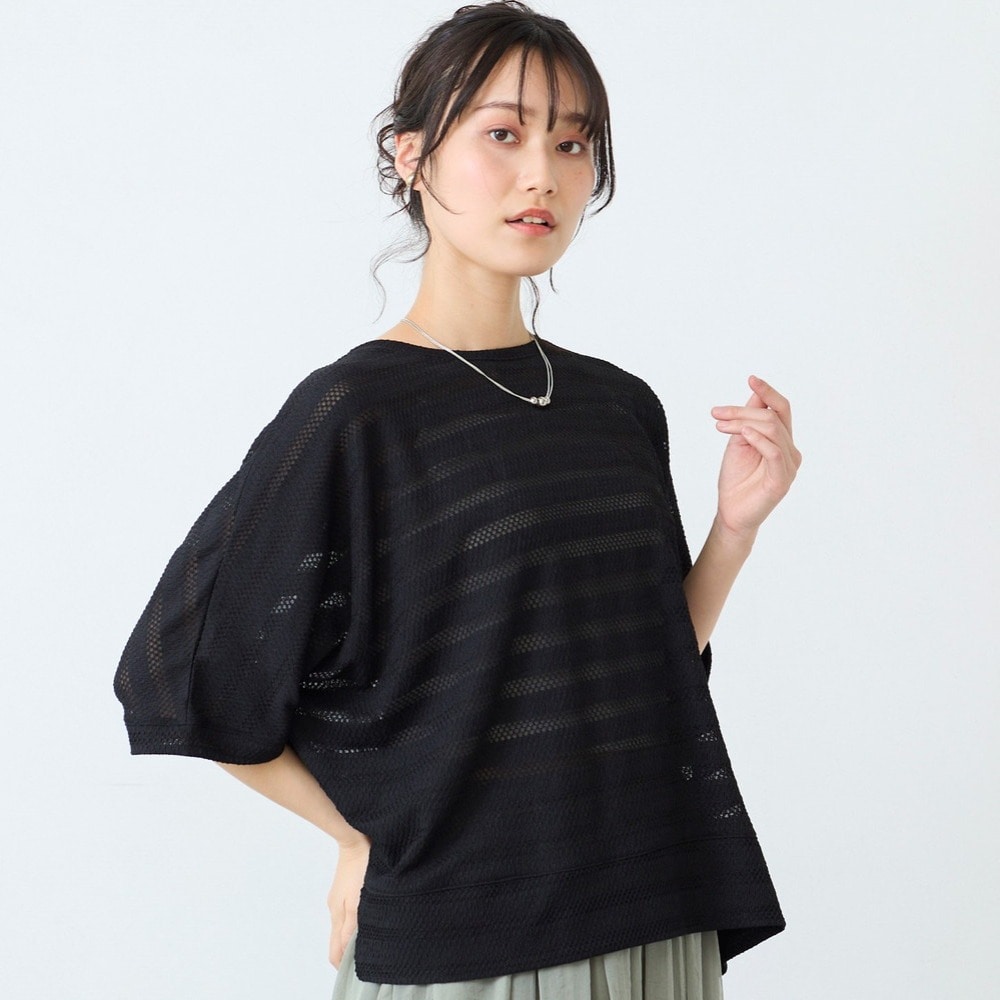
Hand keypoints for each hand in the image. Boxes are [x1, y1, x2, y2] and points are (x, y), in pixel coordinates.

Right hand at [327, 834, 371, 969]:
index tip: (359, 968)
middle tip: (370, 954)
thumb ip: (352, 927)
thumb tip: (347, 952)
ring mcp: (341, 899)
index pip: (335, 952)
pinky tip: (371, 916)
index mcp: (337, 916)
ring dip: (356, 935)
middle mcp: (336, 910)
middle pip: (339, 941)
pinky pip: (350, 912)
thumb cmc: (360, 866)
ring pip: (345, 926)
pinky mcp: (348, 889)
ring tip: (374, 937)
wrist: (357, 837)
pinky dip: (357, 920)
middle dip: (350, 952)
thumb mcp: (358, 900)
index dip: (343, 964)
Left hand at [710, 375, 801, 540]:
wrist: (731, 513)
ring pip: (772, 429)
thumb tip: (755, 394)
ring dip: (743, 421)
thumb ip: (748, 421)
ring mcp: (788, 465)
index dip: (768, 392)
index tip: (751, 379)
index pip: (781, 409)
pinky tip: (742, 433)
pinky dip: (758, 437)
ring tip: (720, 424)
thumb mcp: (739, 442)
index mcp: (782, 440)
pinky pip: (774, 451)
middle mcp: (790, 451)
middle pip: (774, 416)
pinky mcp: (781, 480)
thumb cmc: (736, 480)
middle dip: (744, 410)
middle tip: (717, 413)